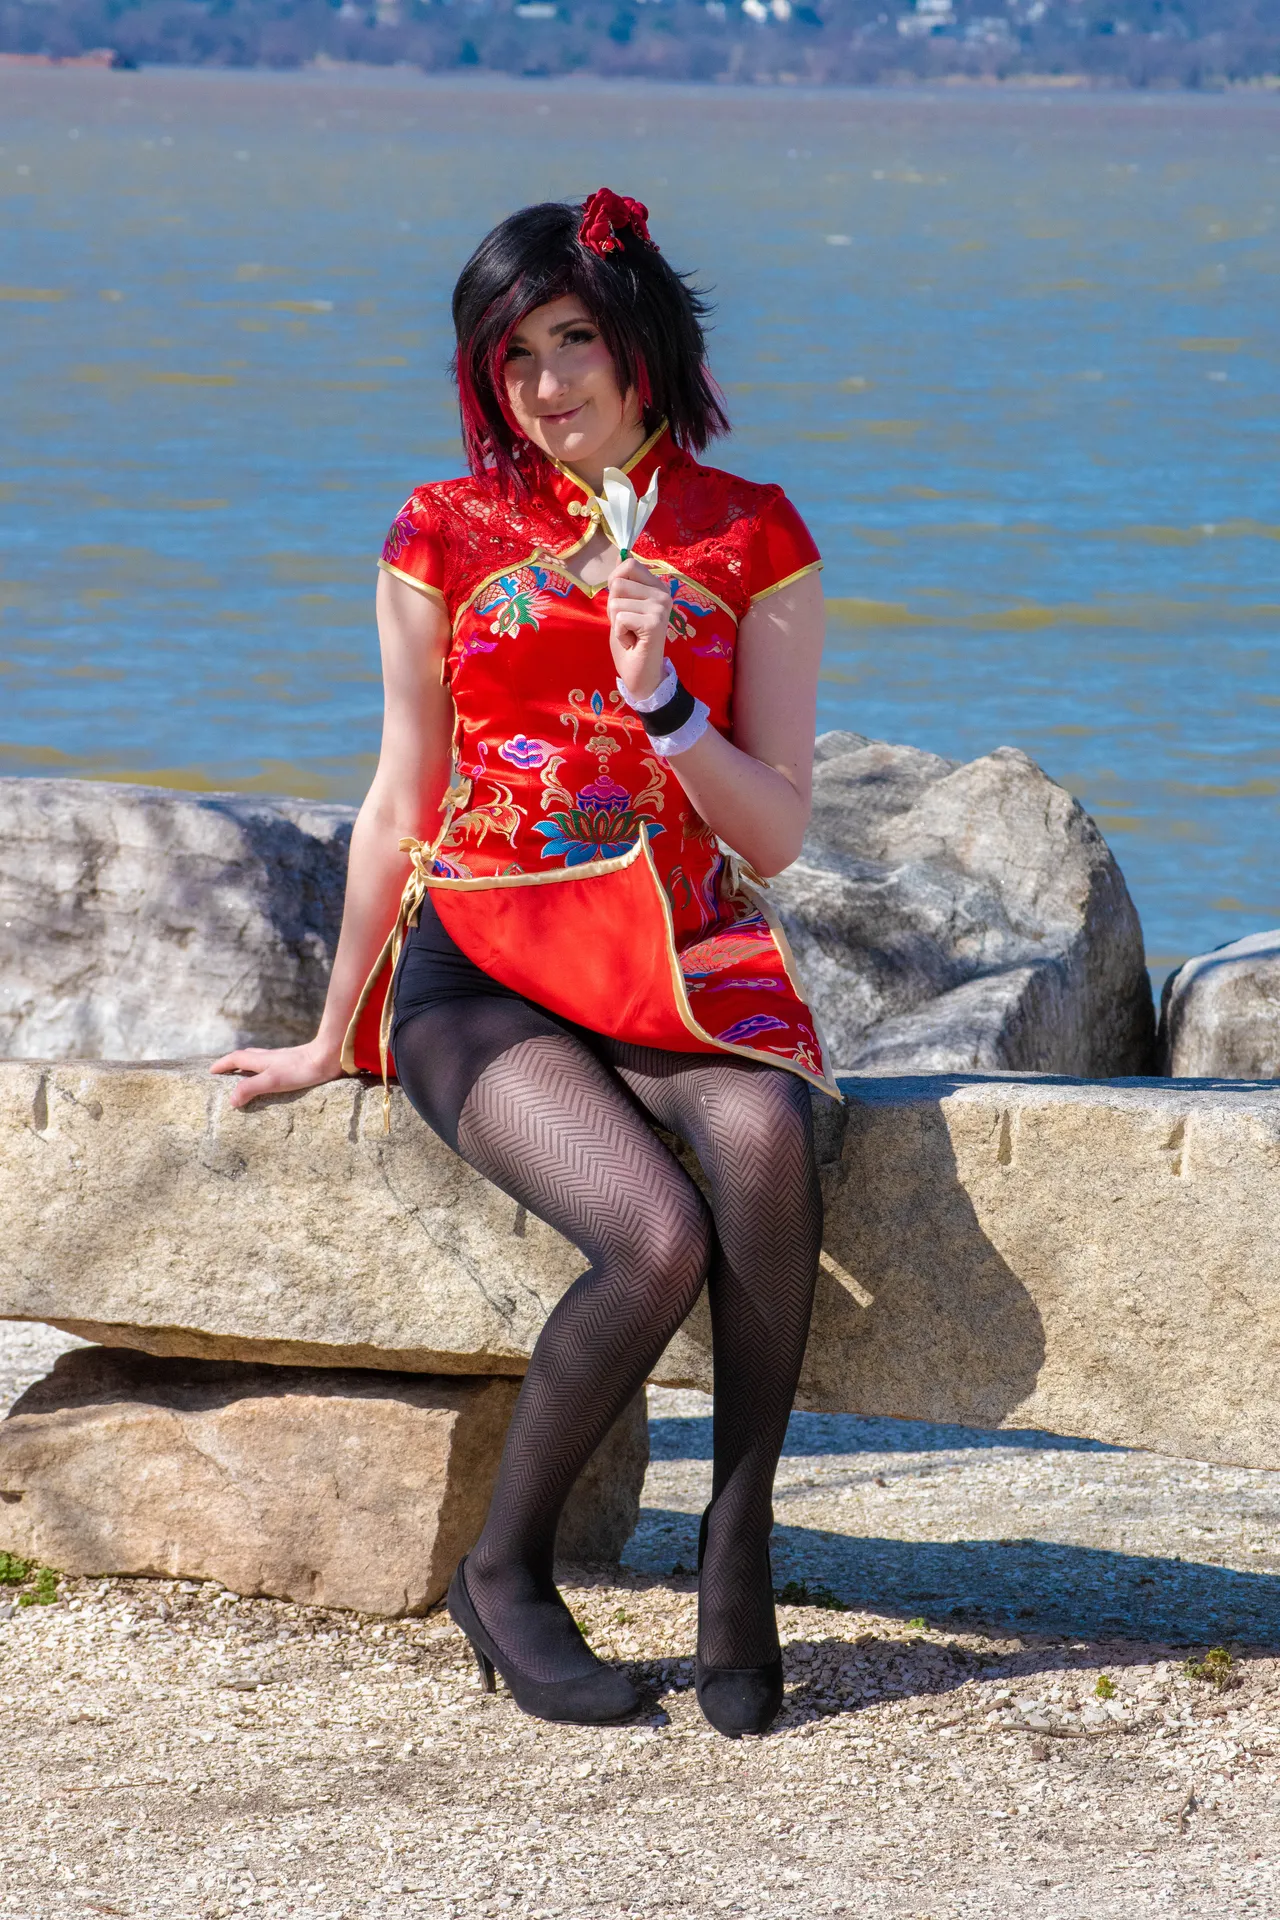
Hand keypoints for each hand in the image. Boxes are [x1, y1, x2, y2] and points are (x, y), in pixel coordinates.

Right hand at [210, 1037, 344, 1109]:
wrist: (328, 1058)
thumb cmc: (300, 1070)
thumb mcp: (272, 1081)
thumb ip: (250, 1088)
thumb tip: (230, 1100)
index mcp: (260, 1060)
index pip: (235, 1059)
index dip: (222, 1064)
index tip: (211, 1071)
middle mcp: (269, 1057)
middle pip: (246, 1057)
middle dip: (233, 1063)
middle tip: (225, 1073)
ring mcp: (282, 1059)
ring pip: (260, 1060)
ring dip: (249, 1066)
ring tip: (245, 1076)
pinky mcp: (294, 1064)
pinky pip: (273, 1065)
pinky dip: (264, 1070)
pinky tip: (273, 1078)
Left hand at [607, 556, 673, 703]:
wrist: (641, 674)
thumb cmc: (631, 642)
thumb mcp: (622, 606)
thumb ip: (623, 582)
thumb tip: (620, 554)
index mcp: (657, 587)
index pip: (628, 564)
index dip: (615, 583)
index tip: (623, 605)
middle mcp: (663, 594)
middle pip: (619, 582)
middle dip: (613, 605)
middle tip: (627, 623)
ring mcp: (661, 607)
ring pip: (616, 601)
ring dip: (616, 622)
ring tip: (630, 634)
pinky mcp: (655, 622)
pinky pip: (620, 618)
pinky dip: (620, 633)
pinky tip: (632, 642)